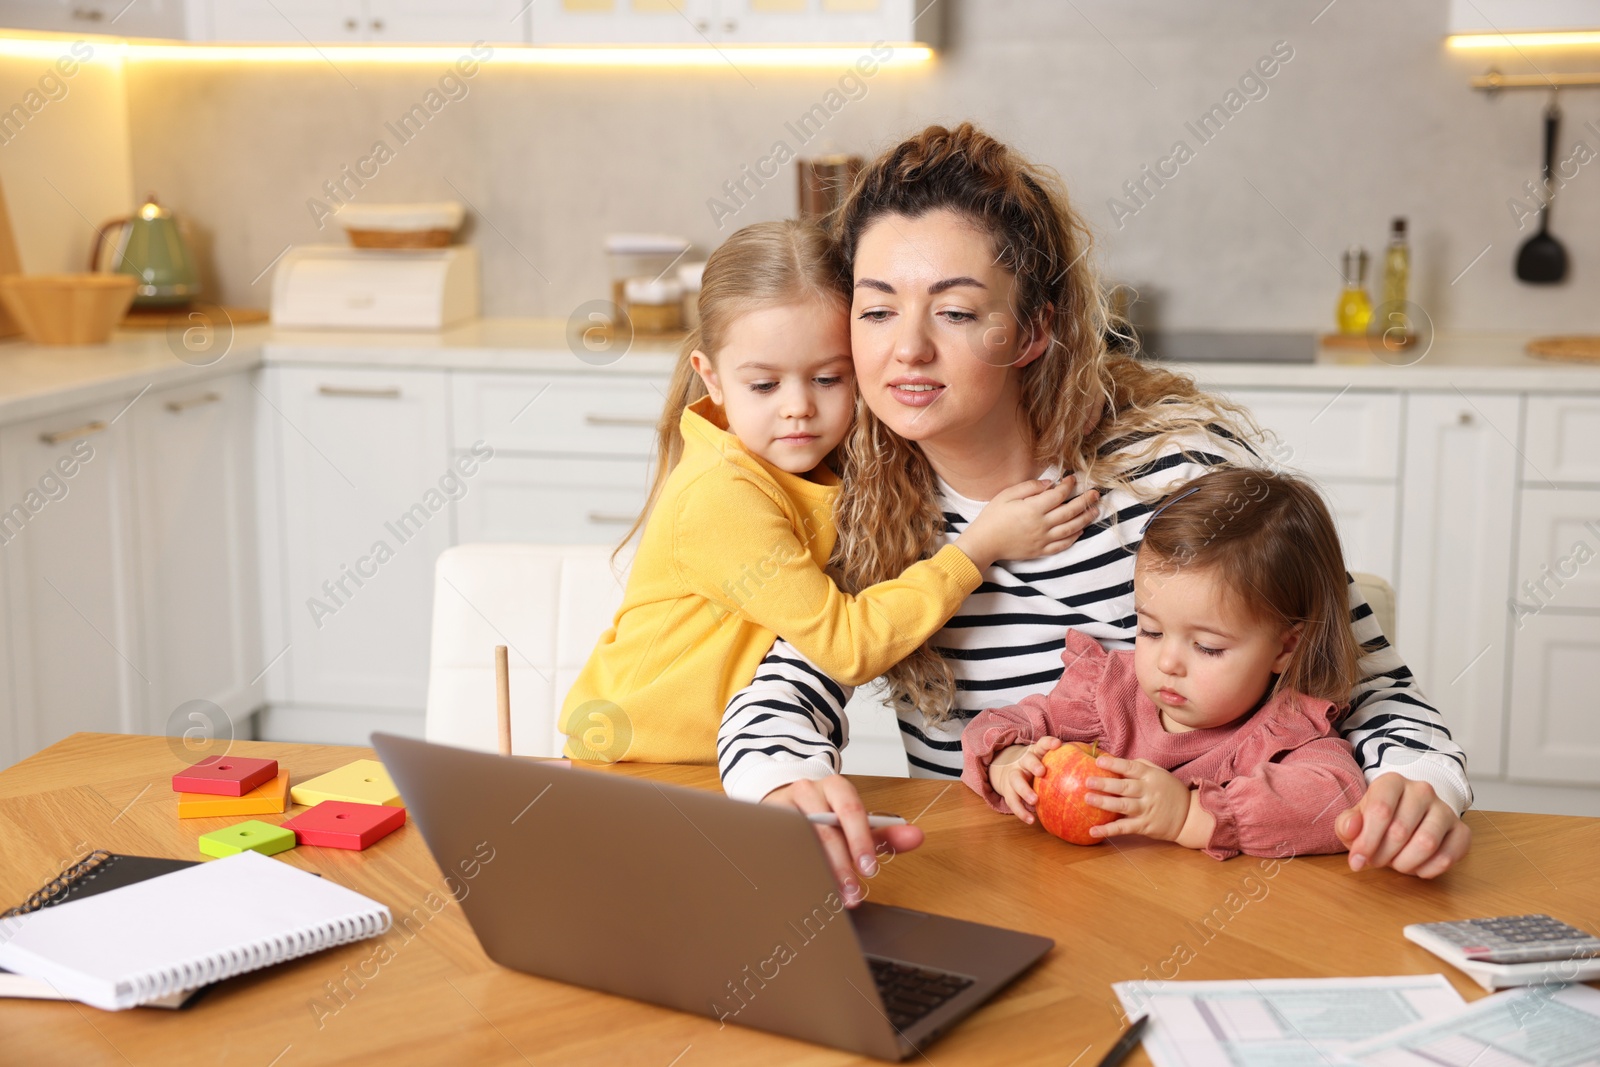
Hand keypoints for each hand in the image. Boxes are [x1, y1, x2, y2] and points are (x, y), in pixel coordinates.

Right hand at [761, 775, 924, 906]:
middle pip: (826, 830)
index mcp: (836, 787)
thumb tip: (917, 837)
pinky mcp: (764, 821)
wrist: (782, 799)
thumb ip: (885, 833)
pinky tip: (802, 886)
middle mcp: (809, 791)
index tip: (869, 869)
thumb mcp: (855, 822)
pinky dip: (792, 869)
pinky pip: (779, 846)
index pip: (851, 811)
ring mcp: (783, 805)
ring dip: (817, 871)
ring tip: (830, 896)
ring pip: (800, 840)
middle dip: (841, 866)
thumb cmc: (825, 815)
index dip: (861, 841)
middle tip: (852, 894)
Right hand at [955, 476, 1099, 568]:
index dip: (1068, 485)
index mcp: (1033, 509)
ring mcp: (1043, 539)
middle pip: (1070, 511)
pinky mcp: (1041, 551)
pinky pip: (1062, 545)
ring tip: (1095, 511)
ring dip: (1085, 519)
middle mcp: (1041, 525)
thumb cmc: (992, 517)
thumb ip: (1029, 487)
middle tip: (1096, 493)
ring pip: (1071, 529)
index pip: (1058, 495)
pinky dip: (1074, 537)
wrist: (984, 543)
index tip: (1072, 479)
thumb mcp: (1006, 495)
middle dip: (1085, 501)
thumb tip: (1050, 483)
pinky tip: (1080, 530)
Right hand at [988, 737, 1062, 823]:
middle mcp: (1023, 762)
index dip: (1049, 743)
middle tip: (1042, 772)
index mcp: (1036, 753)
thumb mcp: (1048, 761)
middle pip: (1027, 760)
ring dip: (1025, 790)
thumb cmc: (1039, 768)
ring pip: (1015, 781)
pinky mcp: (1008, 791)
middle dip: (1034, 765)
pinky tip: (1031, 820)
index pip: (1042, 744)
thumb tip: (1101, 765)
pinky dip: (1021, 811)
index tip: (1057, 745)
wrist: (1008, 773)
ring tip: (1035, 801)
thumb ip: (1068, 763)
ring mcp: (1014, 776)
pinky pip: (1013, 802)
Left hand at [1083, 755, 1191, 841]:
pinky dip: (1108, 830)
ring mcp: (1146, 810)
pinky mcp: (1144, 826)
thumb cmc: (1170, 791)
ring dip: (1104, 803)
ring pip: (1123, 806)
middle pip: (1125, 787)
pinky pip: (1124, 828)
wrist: (1189, 816)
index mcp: (1151, 777)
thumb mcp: (1160, 774)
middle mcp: (1148, 792)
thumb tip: (1117, 760)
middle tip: (1087, 781)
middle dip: (1105, 784)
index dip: (1115, 764)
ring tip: (1087, 799)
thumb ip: (1141, 766)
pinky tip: (1093, 830)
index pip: (1131, 768)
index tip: (1098, 761)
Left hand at [1335, 773, 1469, 877]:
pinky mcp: (1461, 830)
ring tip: (1395, 863)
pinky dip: (1429, 870)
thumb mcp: (1355, 819)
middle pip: (1400, 831)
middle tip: (1376, 861)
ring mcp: (1445, 809)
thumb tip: (1351, 829)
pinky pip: (1448, 856)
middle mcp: (1422, 790)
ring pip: (1426, 844)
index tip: (1357, 859)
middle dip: (1383, 855)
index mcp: (1392, 782)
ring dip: (1405, 863)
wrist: (1408, 817)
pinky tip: (1416, 868)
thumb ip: (1347, 824)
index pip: (1380, 811)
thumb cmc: (1377, 820)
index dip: (1366, 841)